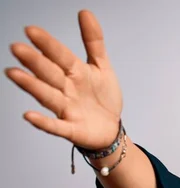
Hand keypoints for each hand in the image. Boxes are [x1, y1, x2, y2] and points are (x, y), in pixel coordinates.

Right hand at [5, 10, 121, 148]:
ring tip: (14, 74)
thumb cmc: (103, 98)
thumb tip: (85, 12)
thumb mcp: (102, 67)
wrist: (110, 129)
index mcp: (74, 72)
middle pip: (49, 74)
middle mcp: (66, 89)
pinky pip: (56, 126)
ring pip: (47, 96)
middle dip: (35, 62)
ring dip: (32, 86)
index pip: (60, 55)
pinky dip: (44, 122)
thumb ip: (93, 41)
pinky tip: (29, 116)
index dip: (48, 44)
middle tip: (17, 48)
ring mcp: (66, 109)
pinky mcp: (71, 129)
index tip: (31, 30)